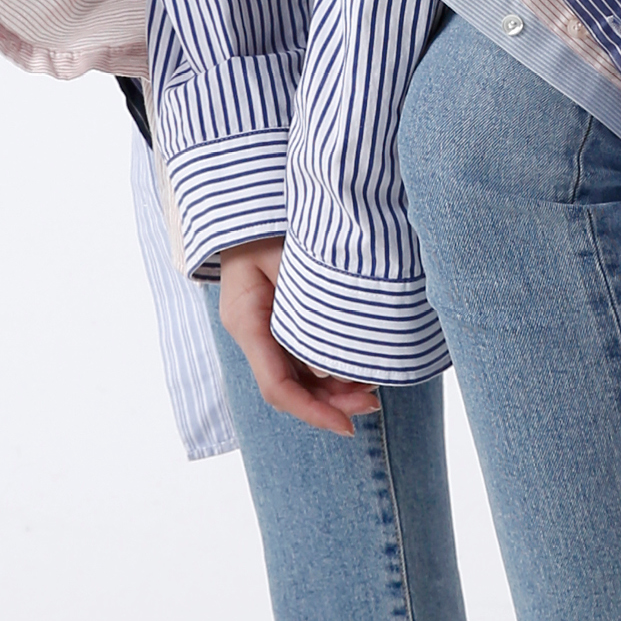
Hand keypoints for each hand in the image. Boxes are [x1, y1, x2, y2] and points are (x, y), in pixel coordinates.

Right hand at [215, 238, 380, 436]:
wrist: (253, 195)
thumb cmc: (268, 221)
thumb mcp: (286, 256)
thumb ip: (306, 302)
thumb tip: (333, 360)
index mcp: (246, 322)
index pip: (277, 387)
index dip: (312, 411)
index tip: (346, 425)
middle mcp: (253, 332)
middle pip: (291, 387)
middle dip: (331, 403)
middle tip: (372, 403)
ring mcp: (266, 328)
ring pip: (300, 374)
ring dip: (335, 386)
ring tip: (374, 385)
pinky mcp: (281, 319)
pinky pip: (304, 354)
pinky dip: (331, 364)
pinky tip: (360, 365)